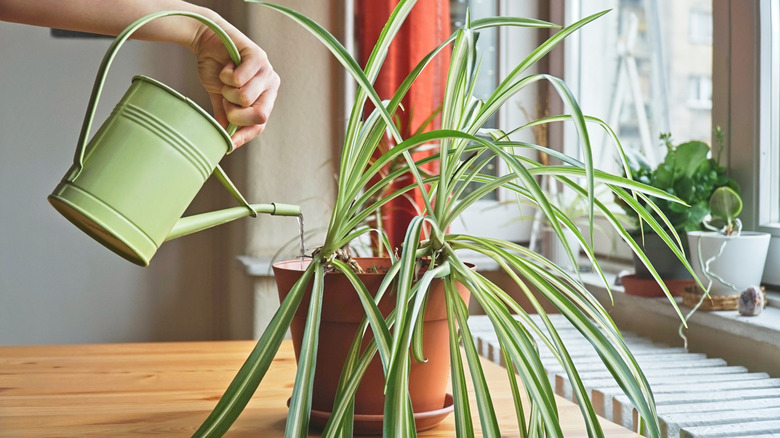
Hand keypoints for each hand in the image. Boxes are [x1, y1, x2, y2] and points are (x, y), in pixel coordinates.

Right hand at [190, 20, 279, 147]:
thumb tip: (226, 142)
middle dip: (233, 111)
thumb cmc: (216, 68)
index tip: (229, 143)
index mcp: (266, 97)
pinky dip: (225, 75)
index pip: (260, 124)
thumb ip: (226, 117)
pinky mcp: (258, 56)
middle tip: (225, 97)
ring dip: (227, 91)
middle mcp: (271, 84)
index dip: (245, 135)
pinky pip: (239, 80)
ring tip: (226, 78)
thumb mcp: (221, 98)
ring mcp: (267, 70)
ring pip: (245, 98)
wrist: (205, 41)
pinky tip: (226, 66)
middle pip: (256, 115)